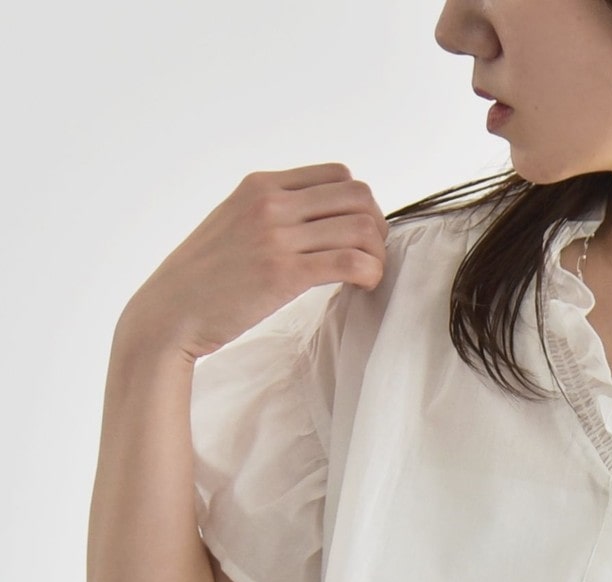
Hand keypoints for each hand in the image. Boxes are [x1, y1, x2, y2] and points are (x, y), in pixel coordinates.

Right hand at [122, 162, 390, 362]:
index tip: (359, 234)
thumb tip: (315, 221)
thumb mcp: (233, 224)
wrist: (170, 312)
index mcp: (260, 186)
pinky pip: (349, 262)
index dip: (360, 205)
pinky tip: (365, 286)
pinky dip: (370, 273)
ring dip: (377, 253)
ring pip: (360, 227)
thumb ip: (272, 214)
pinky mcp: (283, 273)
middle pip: (358, 196)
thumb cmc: (203, 279)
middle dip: (376, 227)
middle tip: (371, 256)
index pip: (337, 175)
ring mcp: (276, 236)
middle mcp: (270, 203)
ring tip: (369, 276)